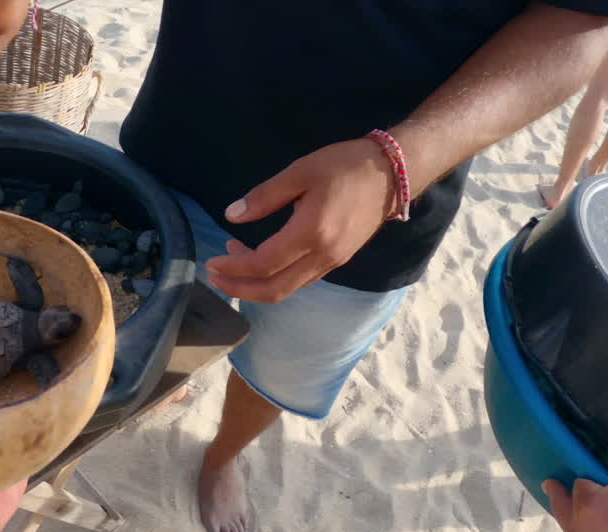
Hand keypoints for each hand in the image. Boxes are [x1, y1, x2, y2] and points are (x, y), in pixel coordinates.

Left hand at [204, 138, 397, 303]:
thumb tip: (231, 215)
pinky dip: (276, 279)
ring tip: (233, 264)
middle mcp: (323, 256)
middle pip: (274, 290)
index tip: (212, 262)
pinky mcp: (338, 259)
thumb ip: (264, 196)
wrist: (394, 171)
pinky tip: (263, 262)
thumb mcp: (300, 172)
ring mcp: (333, 261)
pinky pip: (301, 281)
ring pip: (288, 289)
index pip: (263, 264)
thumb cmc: (345, 165)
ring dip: (256, 285)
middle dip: (240, 288)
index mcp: (311, 233)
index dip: (234, 268)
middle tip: (214, 275)